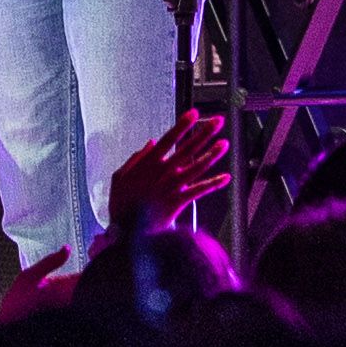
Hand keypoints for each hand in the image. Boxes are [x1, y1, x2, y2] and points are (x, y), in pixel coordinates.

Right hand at [105, 107, 230, 233]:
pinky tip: (225, 177)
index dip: (182, 125)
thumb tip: (151, 143)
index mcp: (148, 163)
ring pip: (197, 167)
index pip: (169, 139)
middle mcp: (164, 172)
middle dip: (204, 133)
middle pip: (188, 149)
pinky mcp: (179, 201)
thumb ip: (135, 158)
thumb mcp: (120, 177)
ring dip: (212, 154)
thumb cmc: (122, 205)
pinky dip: (213, 184)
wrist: (127, 232)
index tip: (194, 113)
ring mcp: (173, 186)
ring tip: (224, 143)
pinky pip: (199, 191)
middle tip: (218, 121)